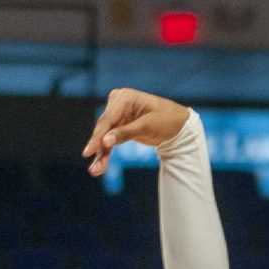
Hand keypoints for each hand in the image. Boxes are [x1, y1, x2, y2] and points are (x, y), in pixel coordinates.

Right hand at [82, 88, 196, 176]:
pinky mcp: (119, 127)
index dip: (98, 137)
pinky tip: (99, 167)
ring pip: (104, 137)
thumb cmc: (167, 120)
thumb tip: (105, 141)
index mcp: (125, 97)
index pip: (108, 119)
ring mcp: (117, 115)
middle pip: (104, 129)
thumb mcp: (148, 127)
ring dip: (101, 155)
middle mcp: (118, 104)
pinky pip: (110, 141)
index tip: (89, 151)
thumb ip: (125, 133)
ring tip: (96, 171)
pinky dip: (106, 154)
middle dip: (98, 148)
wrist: (180, 125)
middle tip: (94, 168)